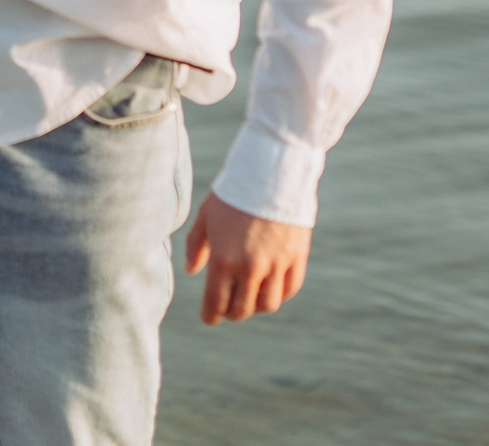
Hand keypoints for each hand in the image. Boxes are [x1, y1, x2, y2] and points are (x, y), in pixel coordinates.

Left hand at [184, 193, 311, 324]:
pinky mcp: (296, 258)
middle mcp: (250, 268)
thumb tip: (192, 271)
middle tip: (228, 306)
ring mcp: (276, 265)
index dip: (210, 315)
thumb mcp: (206, 216)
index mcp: (223, 260)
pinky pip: (289, 289)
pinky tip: (270, 285)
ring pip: (267, 305)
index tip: (209, 316)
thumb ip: (196, 246)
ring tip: (250, 296)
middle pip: (241, 310)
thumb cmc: (233, 193)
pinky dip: (279, 293)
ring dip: (256, 306)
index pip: (215, 304)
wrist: (270, 172)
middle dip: (231, 312)